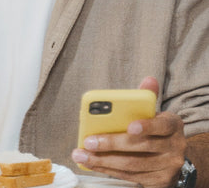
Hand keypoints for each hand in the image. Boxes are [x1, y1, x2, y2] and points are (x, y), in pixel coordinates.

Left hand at [71, 77, 186, 187]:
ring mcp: (168, 166)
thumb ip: (145, 98)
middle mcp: (175, 147)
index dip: (147, 126)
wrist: (171, 158)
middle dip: (111, 144)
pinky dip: (108, 170)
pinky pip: (130, 176)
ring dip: (103, 160)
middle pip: (141, 146)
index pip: (162, 124)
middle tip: (88, 141)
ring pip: (132, 164)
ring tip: (82, 155)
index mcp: (173, 125)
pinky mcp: (159, 182)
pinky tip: (92, 164)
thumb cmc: (155, 130)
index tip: (130, 126)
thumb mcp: (153, 113)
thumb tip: (149, 80)